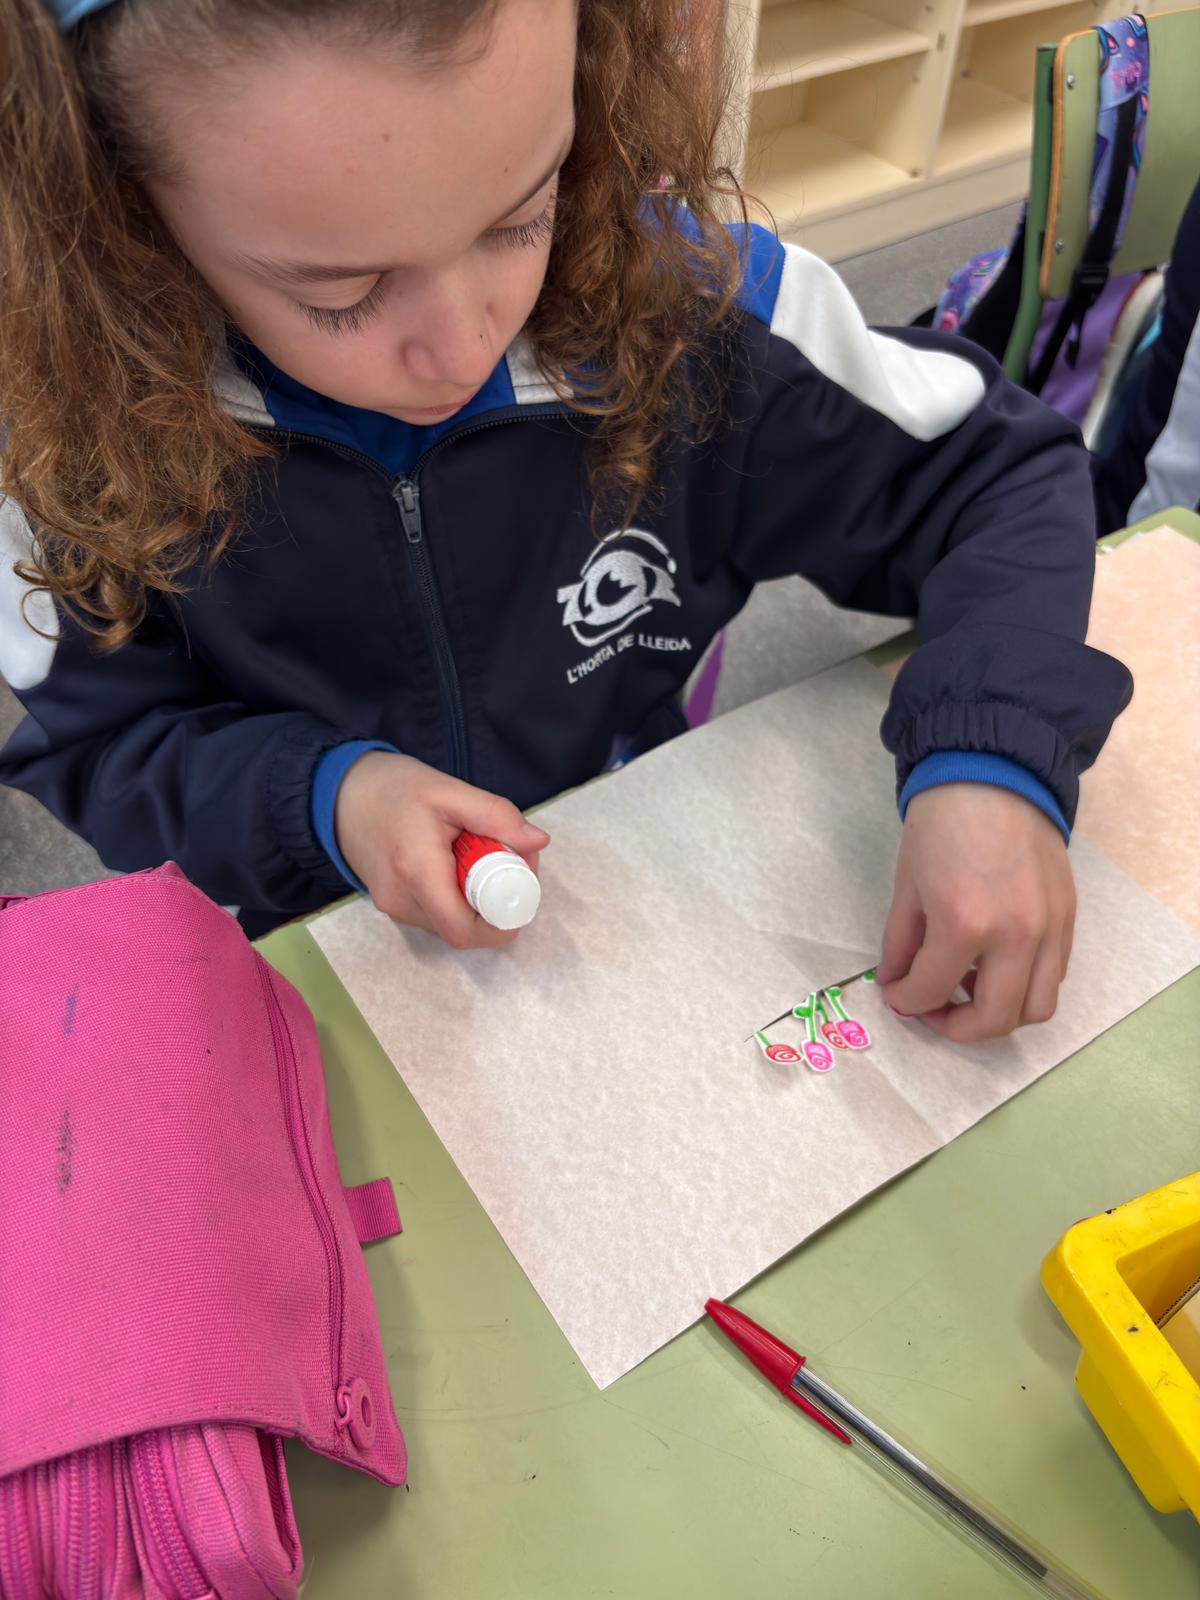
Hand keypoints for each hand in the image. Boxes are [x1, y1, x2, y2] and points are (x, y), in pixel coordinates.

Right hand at [335, 752, 548, 949]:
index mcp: (417, 871)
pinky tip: (459, 862)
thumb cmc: (394, 787)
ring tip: (481, 853)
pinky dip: (457, 896)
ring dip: (477, 900)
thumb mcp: (449, 790)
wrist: (340, 793)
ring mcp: (394, 908)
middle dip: (496, 903)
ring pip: (452, 923)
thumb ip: (495, 816)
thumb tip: (538, 842)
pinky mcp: (392, 906)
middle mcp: (402, 900)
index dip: (502, 922)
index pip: (464, 930)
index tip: (521, 887)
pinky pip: (437, 914)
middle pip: (464, 928)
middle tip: (510, 859)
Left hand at [876, 784, 1074, 1040]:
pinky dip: (1025, 986)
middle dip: (956, 1027)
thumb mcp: (907, 886)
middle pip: (994, 1019)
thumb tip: (897, 984)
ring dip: (999, 1015)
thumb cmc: (940, 823)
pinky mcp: (1068, 918)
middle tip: (934, 1010)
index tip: (898, 997)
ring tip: (969, 992)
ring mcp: (1049, 929)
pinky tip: (997, 966)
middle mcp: (1015, 936)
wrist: (995, 774)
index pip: (933, 991)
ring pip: (1036, 1009)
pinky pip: (1054, 976)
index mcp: (964, 923)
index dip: (908, 1003)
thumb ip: (901, 944)